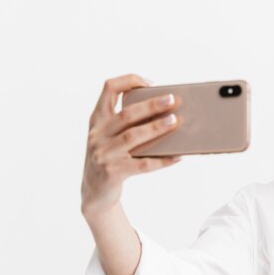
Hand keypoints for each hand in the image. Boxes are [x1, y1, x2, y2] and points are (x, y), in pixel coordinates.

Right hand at [81, 74, 182, 215]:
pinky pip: (142, 165)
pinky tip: (177, 156)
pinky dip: (162, 160)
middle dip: (151, 105)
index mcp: (97, 119)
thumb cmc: (110, 158)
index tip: (150, 83)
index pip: (108, 89)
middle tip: (172, 99)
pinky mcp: (113, 172)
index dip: (129, 81)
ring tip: (174, 122)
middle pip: (126, 114)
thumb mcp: (110, 137)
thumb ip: (127, 123)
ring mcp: (103, 154)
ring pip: (133, 137)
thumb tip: (164, 112)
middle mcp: (98, 134)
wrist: (95, 193)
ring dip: (156, 128)